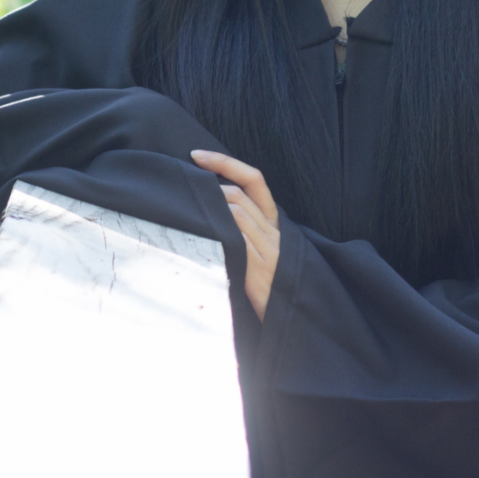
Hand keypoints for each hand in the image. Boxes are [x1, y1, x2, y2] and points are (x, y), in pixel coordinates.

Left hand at [191, 150, 279, 320]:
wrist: (297, 323)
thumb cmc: (274, 288)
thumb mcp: (263, 252)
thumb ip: (246, 229)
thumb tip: (212, 210)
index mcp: (275, 222)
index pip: (253, 178)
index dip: (224, 162)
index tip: (196, 154)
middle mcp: (274, 231)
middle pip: (236, 193)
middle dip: (206, 188)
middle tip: (181, 190)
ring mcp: (268, 250)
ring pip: (234, 212)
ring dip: (207, 208)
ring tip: (183, 212)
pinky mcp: (260, 271)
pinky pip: (236, 241)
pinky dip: (217, 233)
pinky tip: (198, 235)